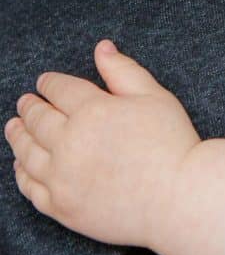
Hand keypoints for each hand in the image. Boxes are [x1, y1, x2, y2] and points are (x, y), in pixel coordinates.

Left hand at [4, 41, 224, 254]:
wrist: (179, 196)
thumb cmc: (172, 142)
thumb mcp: (154, 96)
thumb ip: (123, 70)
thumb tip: (102, 48)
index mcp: (93, 110)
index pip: (60, 90)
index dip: (50, 83)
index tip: (44, 81)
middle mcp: (70, 142)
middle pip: (38, 119)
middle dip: (30, 107)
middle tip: (25, 102)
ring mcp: (62, 177)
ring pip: (27, 152)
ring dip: (18, 136)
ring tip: (15, 127)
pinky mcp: (62, 206)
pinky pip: (30, 187)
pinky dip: (21, 172)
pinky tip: (21, 165)